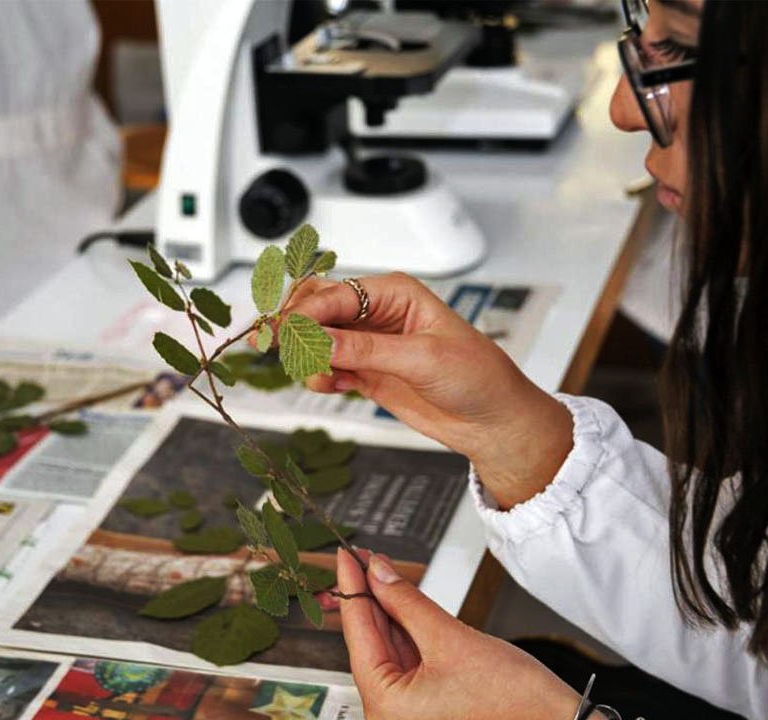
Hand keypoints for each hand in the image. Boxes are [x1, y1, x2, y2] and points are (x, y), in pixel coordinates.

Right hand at [285, 273, 572, 507]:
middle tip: (275, 348)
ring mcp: (370, 343)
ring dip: (308, 358)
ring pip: (317, 340)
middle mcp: (378, 313)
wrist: (492, 420)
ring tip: (319, 378)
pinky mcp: (367, 371)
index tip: (285, 334)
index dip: (305, 313)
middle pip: (317, 309)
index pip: (335, 294)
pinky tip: (333, 386)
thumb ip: (366, 349)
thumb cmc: (478, 377)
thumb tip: (318, 340)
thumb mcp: (422, 359)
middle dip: (294, 328)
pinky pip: (327, 367)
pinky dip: (321, 377)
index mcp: (396, 293)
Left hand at [336, 548, 579, 719]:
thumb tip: (378, 573)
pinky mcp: (427, 704)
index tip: (346, 557)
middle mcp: (391, 715)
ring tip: (379, 571)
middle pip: (371, 642)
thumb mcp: (452, 639)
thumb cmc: (515, 702)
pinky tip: (399, 600)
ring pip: (389, 648)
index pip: (358, 635)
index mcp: (387, 708)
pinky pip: (407, 659)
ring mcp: (409, 711)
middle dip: (369, 596)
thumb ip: (408, 602)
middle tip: (361, 557)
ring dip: (387, 609)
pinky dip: (405, 629)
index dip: (352, 588)